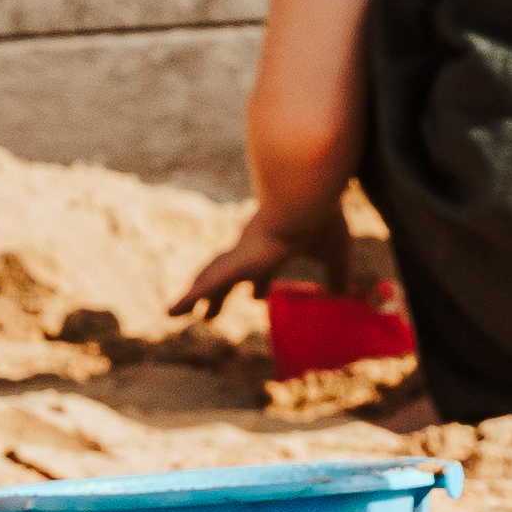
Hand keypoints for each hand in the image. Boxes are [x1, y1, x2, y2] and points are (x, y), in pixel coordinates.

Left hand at [172, 213, 333, 320]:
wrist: (307, 195)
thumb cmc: (322, 221)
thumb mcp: (336, 255)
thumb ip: (338, 274)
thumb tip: (341, 294)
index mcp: (274, 248)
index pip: (263, 270)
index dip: (260, 285)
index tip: (256, 297)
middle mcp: (252, 248)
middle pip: (229, 276)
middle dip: (218, 296)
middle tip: (208, 316)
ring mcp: (241, 254)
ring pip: (211, 278)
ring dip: (197, 297)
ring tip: (174, 313)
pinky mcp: (236, 261)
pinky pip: (206, 284)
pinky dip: (188, 299)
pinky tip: (170, 313)